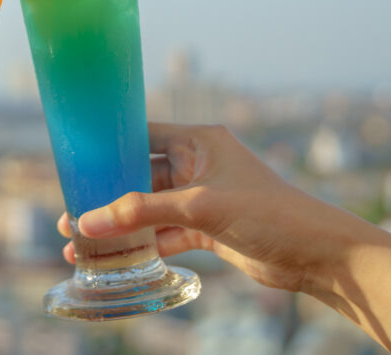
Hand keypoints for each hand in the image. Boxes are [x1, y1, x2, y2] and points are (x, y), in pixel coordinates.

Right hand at [58, 122, 361, 293]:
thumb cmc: (270, 213)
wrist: (319, 255)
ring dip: (119, 224)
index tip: (75, 159)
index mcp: (200, 141)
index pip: (143, 134)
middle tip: (71, 211)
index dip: (109, 146)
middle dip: (106, 194)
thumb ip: (143, 212)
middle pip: (139, 176)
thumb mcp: (201, 207)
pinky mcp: (207, 228)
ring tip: (81, 239)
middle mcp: (198, 164)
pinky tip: (114, 256)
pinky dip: (141, 244)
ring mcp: (202, 198)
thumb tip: (88, 222)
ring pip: (148, 208)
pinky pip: (163, 232)